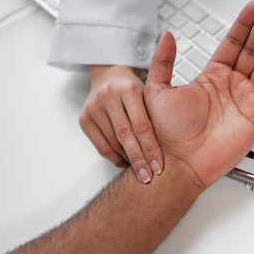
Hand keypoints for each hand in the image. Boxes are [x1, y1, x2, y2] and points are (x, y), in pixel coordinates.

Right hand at [80, 65, 162, 183]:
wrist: (110, 76)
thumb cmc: (135, 90)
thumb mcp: (149, 94)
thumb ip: (156, 116)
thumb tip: (170, 150)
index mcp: (129, 89)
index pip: (142, 125)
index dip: (151, 148)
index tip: (159, 166)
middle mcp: (109, 96)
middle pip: (126, 136)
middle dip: (139, 159)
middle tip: (149, 177)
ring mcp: (94, 108)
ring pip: (113, 143)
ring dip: (128, 160)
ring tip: (141, 171)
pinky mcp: (84, 119)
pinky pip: (101, 146)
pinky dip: (115, 158)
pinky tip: (126, 164)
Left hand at [143, 0, 253, 189]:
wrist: (177, 164)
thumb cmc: (166, 134)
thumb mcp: (157, 90)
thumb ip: (164, 61)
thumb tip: (166, 34)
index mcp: (212, 77)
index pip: (233, 44)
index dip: (244, 25)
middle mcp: (232, 86)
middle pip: (253, 52)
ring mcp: (246, 100)